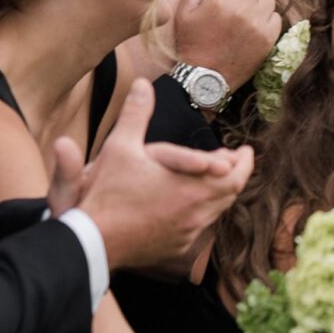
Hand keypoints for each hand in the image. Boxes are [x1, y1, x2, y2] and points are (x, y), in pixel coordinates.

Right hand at [75, 79, 254, 274]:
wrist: (90, 242)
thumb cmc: (105, 194)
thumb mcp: (119, 147)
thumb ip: (135, 114)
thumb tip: (141, 83)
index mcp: (193, 187)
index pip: (235, 174)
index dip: (243, 161)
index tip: (244, 151)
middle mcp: (197, 212)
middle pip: (232, 193)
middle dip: (236, 175)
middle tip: (236, 162)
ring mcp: (189, 233)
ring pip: (217, 211)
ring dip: (220, 194)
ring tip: (218, 180)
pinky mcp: (177, 248)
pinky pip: (201, 229)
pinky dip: (203, 213)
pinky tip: (195, 205)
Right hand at [157, 0, 280, 86]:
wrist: (204, 78)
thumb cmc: (191, 43)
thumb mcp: (184, 11)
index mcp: (220, 0)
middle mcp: (243, 9)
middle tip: (233, 3)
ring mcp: (259, 24)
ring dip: (257, 2)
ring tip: (243, 15)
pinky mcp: (269, 38)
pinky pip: (276, 16)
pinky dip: (266, 19)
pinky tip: (252, 27)